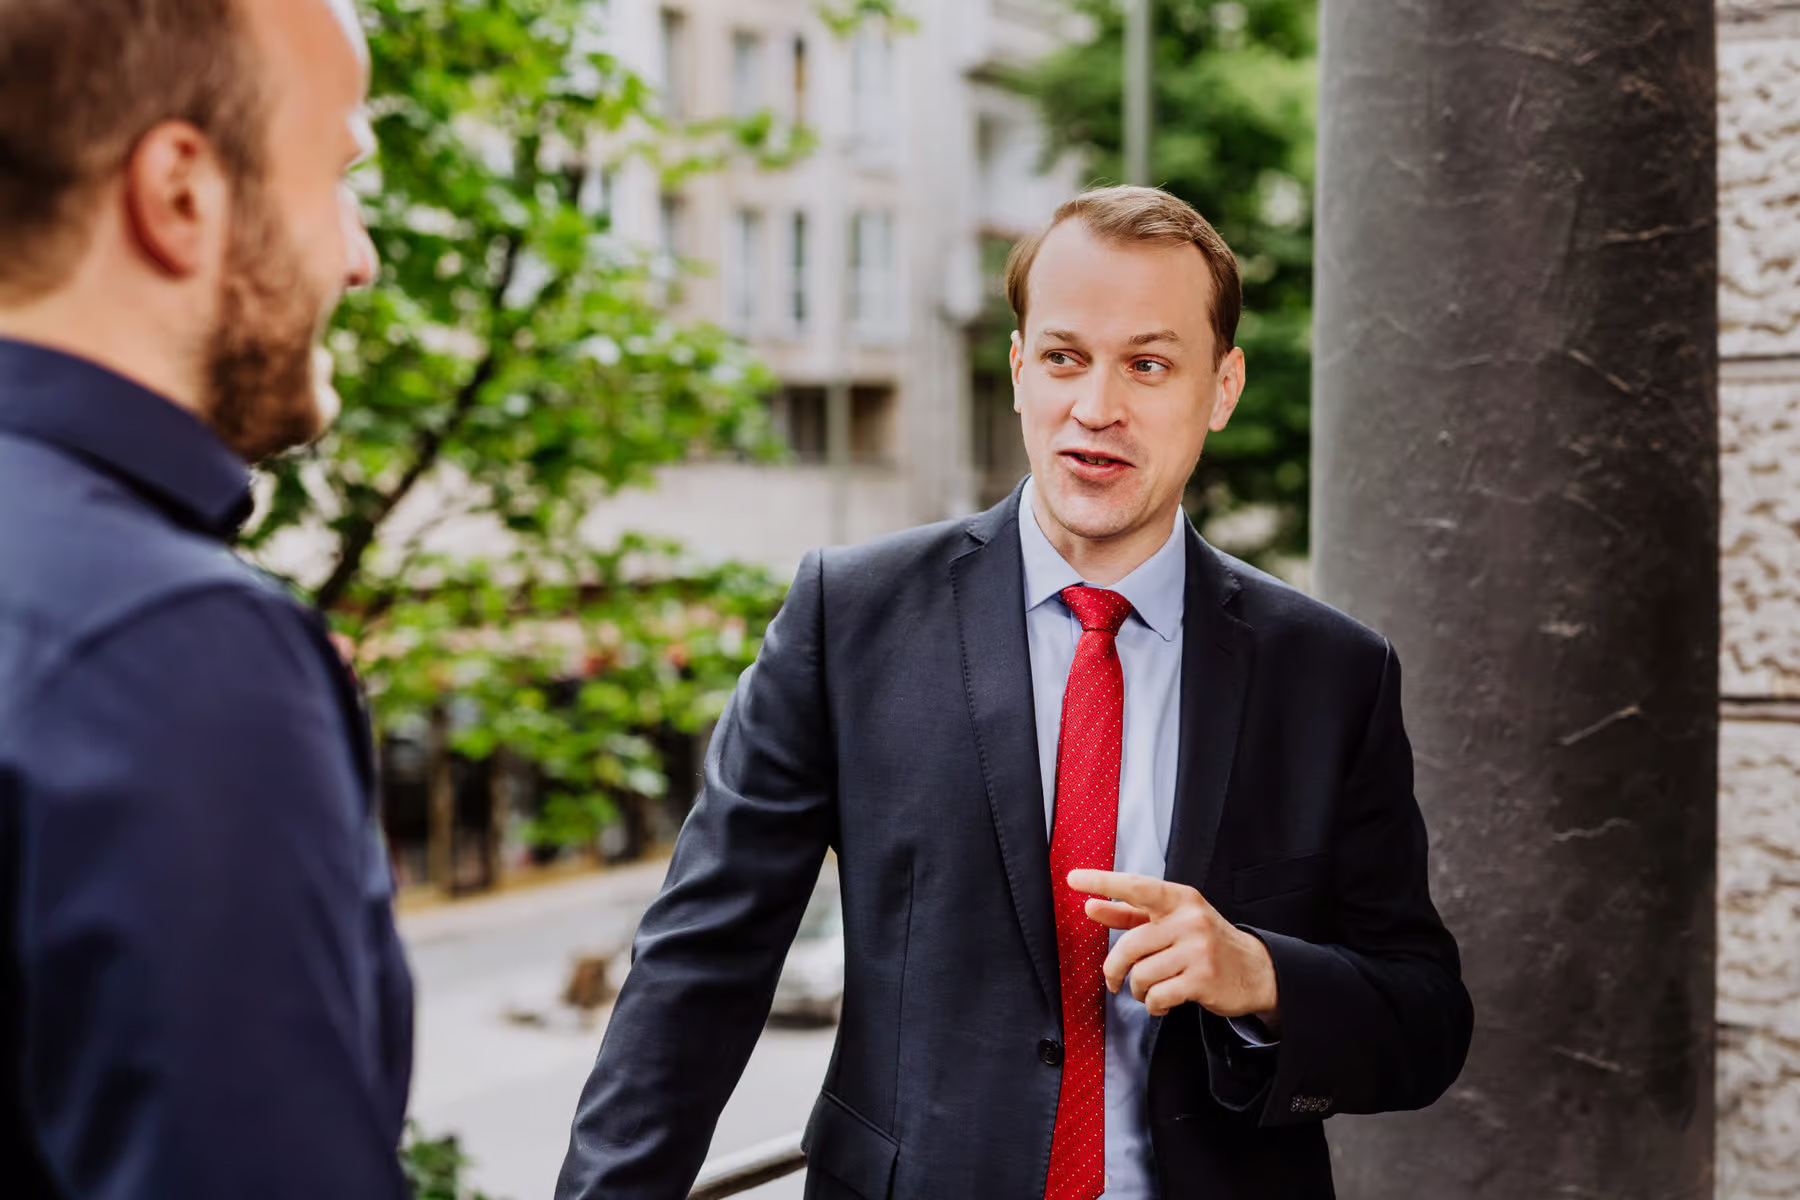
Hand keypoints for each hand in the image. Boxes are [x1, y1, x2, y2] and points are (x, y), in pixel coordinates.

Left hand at [1068, 869, 1280, 1026]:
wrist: (1256, 971)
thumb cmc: (1205, 943)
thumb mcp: (1172, 920)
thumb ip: (1130, 913)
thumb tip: (1090, 906)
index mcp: (1180, 899)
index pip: (1137, 887)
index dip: (1104, 881)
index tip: (1074, 878)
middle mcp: (1190, 920)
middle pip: (1130, 945)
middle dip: (1115, 969)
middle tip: (1115, 980)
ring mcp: (1198, 950)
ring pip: (1141, 974)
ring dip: (1138, 990)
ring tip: (1151, 990)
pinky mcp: (1203, 980)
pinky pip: (1157, 996)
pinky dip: (1153, 1004)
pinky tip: (1163, 1002)